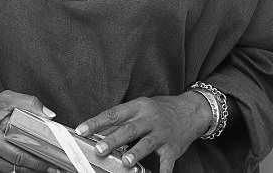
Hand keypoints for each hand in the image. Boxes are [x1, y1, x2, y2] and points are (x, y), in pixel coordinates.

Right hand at [0, 90, 59, 172]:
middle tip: (56, 167)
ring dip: (32, 170)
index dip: (38, 158)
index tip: (53, 159)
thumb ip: (29, 103)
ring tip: (49, 167)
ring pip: (15, 172)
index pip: (18, 153)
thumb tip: (49, 116)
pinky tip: (35, 166)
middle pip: (18, 166)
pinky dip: (23, 170)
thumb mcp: (8, 98)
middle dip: (38, 167)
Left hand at [75, 93, 211, 172]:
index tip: (81, 129)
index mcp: (138, 107)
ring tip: (125, 162)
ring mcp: (162, 134)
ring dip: (135, 153)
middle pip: (129, 129)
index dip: (97, 122)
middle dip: (113, 140)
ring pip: (147, 143)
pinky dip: (162, 171)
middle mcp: (150, 119)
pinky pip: (167, 162)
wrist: (190, 110)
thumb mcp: (141, 107)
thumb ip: (124, 119)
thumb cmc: (160, 109)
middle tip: (99, 149)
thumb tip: (100, 130)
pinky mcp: (173, 148)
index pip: (114, 113)